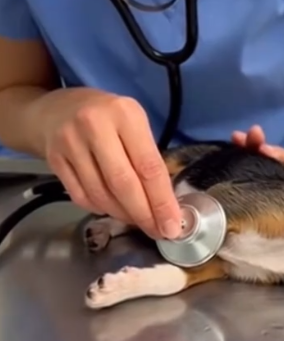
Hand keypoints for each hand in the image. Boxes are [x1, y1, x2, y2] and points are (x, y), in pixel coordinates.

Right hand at [36, 87, 180, 238]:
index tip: (172, 225)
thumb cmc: (108, 118)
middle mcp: (95, 126)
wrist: (58, 109)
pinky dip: (101, 209)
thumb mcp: (134, 124)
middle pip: (123, 184)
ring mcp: (70, 143)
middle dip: (144, 215)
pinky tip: (113, 209)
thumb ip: (148, 157)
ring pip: (101, 195)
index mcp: (125, 115)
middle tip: (157, 232)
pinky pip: (82, 197)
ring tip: (138, 220)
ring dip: (123, 215)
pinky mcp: (54, 159)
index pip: (148, 166)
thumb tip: (165, 204)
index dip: (161, 201)